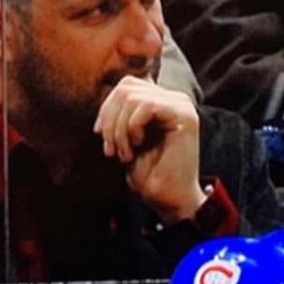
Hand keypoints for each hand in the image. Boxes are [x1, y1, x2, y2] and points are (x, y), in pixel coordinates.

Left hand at [93, 76, 205, 224]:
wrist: (168, 199)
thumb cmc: (150, 175)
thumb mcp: (126, 141)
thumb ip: (121, 117)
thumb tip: (106, 100)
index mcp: (161, 102)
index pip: (126, 85)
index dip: (107, 107)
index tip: (100, 135)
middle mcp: (173, 98)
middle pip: (126, 88)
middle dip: (110, 120)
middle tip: (110, 150)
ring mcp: (180, 105)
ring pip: (132, 97)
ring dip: (119, 129)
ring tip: (124, 154)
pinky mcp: (183, 115)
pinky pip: (146, 106)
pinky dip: (132, 128)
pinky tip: (136, 147)